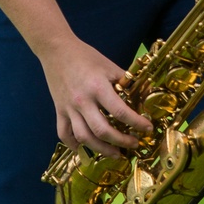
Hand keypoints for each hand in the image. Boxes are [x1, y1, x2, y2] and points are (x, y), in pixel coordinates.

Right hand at [40, 36, 151, 156]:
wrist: (56, 50)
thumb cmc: (86, 56)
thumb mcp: (109, 66)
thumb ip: (124, 82)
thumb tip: (141, 96)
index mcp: (98, 88)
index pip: (120, 111)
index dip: (136, 123)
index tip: (148, 128)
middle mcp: (82, 101)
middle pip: (102, 130)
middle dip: (121, 141)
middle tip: (134, 144)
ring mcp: (69, 108)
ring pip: (84, 137)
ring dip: (101, 149)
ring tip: (115, 154)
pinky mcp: (59, 111)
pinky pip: (64, 134)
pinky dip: (74, 145)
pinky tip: (85, 149)